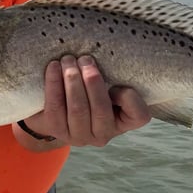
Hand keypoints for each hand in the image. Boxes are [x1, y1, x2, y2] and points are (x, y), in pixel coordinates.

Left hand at [21, 55, 150, 146]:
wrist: (52, 108)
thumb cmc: (87, 90)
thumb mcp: (105, 85)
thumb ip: (112, 77)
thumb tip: (107, 56)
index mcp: (121, 122)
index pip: (139, 116)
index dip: (130, 98)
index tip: (117, 82)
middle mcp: (102, 135)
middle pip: (101, 110)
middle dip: (92, 81)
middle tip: (85, 59)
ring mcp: (78, 136)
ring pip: (78, 109)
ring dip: (72, 80)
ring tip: (68, 60)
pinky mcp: (55, 130)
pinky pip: (55, 106)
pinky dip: (54, 83)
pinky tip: (53, 67)